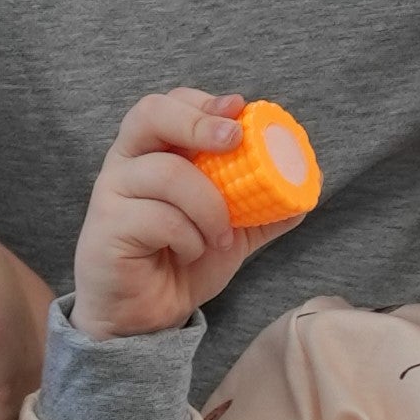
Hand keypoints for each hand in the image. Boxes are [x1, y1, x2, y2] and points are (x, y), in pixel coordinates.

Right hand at [72, 91, 278, 340]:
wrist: (148, 319)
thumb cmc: (182, 261)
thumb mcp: (233, 228)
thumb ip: (264, 204)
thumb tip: (312, 180)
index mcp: (153, 151)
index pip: (169, 104)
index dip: (203, 101)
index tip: (239, 107)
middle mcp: (126, 162)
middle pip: (151, 115)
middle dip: (198, 122)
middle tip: (234, 140)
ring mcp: (111, 193)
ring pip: (166, 173)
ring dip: (208, 205)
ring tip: (221, 236)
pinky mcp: (108, 227)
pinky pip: (158, 218)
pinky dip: (189, 237)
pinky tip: (191, 252)